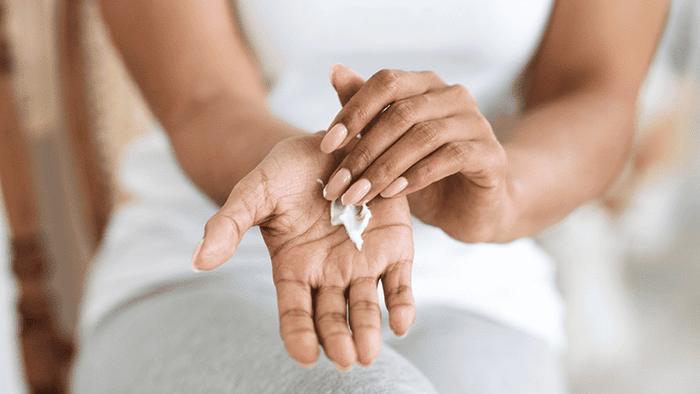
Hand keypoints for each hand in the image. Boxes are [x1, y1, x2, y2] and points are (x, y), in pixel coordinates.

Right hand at [191, 133, 414, 369]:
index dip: (299, 334)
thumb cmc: (286, 171)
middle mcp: (329, 275)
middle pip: (333, 316)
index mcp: (293, 269)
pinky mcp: (394, 248)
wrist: (330, 144)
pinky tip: (402, 323)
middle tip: (348, 360)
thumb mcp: (254, 192)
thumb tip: (198, 261)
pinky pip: (399, 282)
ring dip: (369, 330)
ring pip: (366, 305)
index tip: (307, 356)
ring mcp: (362, 263)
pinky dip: (402, 304)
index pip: (295, 311)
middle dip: (339, 339)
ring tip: (369, 351)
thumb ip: (229, 225)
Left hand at [320, 65, 509, 242]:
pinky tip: (393, 193)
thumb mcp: (388, 144)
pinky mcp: (490, 153)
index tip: (325, 145)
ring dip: (384, 168)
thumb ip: (365, 110)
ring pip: (423, 136)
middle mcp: (454, 96)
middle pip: (401, 112)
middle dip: (362, 150)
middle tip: (337, 183)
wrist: (471, 206)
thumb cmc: (424, 171)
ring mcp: (476, 122)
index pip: (386, 82)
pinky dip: (416, 175)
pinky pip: (450, 157)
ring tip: (359, 194)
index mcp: (427, 85)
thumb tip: (335, 70)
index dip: (353, 111)